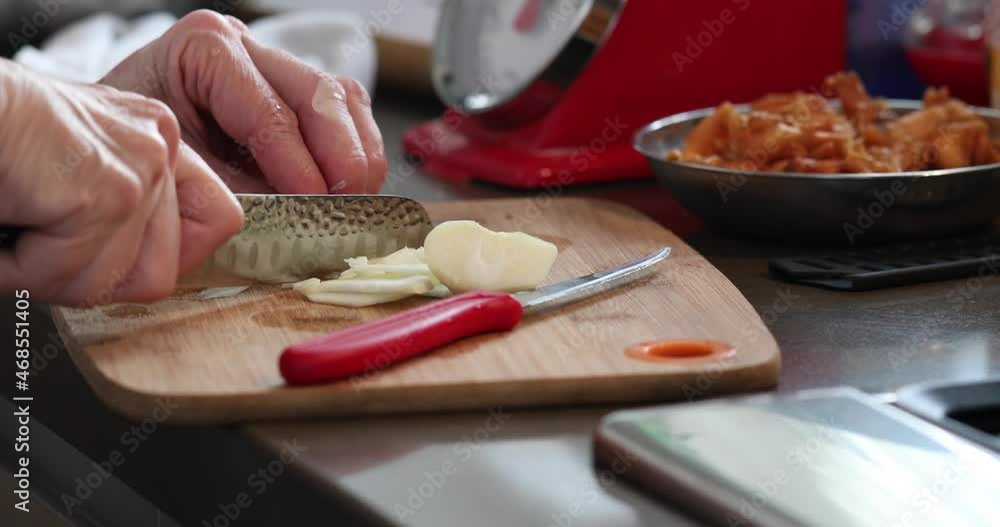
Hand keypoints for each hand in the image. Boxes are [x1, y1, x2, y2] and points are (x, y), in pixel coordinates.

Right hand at [0, 60, 242, 305]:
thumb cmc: (0, 142)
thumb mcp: (76, 167)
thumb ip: (128, 212)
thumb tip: (161, 275)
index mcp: (156, 140)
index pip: (215, 222)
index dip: (160, 257)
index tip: (110, 257)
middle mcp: (158, 147)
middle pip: (160, 271)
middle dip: (88, 273)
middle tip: (39, 237)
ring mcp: (136, 171)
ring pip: (113, 282)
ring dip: (50, 273)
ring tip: (19, 221)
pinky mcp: (104, 195)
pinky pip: (71, 275)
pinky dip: (20, 268)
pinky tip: (7, 224)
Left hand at [101, 10, 386, 194]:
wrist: (121, 144)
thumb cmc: (138, 154)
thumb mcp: (175, 173)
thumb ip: (235, 195)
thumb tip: (297, 222)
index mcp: (205, 50)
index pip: (272, 111)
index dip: (300, 165)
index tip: (316, 206)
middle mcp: (247, 46)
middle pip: (322, 94)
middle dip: (343, 158)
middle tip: (347, 206)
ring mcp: (276, 64)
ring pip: (346, 99)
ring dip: (360, 155)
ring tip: (356, 202)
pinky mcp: (296, 91)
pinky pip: (348, 113)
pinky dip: (358, 152)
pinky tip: (351, 188)